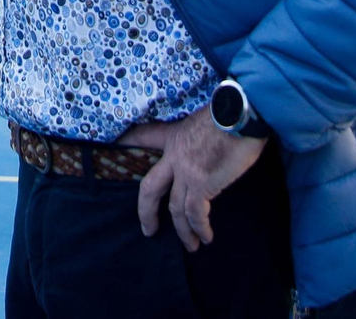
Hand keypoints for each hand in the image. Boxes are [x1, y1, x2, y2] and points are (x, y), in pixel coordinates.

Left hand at [129, 106, 266, 250]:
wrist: (240, 113)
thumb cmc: (230, 111)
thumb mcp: (205, 117)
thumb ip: (200, 135)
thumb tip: (211, 146)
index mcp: (174, 136)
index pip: (145, 136)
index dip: (129, 141)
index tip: (116, 144)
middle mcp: (175, 156)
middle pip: (149, 189)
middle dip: (146, 212)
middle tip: (149, 229)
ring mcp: (186, 171)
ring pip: (175, 209)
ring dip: (183, 231)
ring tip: (191, 245)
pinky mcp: (202, 184)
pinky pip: (196, 213)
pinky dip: (200, 228)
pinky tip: (206, 237)